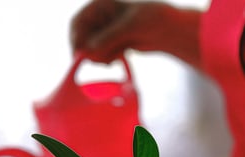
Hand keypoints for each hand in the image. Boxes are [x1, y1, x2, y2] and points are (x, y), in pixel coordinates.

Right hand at [70, 0, 201, 65]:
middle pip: (82, 38)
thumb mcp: (130, 26)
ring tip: (113, 60)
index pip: (78, 22)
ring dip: (99, 57)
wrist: (169, 29)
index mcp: (101, 5)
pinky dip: (106, 58)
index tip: (79, 56)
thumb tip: (89, 51)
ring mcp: (107, 30)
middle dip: (89, 52)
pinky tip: (117, 59)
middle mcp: (101, 16)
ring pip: (92, 48)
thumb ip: (109, 37)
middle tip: (99, 63)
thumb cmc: (153, 19)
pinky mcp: (114, 42)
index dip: (75, 39)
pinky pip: (102, 54)